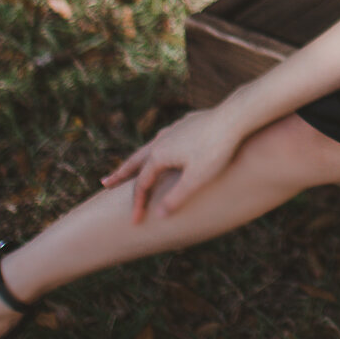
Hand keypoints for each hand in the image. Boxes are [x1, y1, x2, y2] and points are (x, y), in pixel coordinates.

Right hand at [101, 109, 238, 222]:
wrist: (235, 117)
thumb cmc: (217, 150)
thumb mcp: (196, 179)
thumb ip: (177, 197)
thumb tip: (159, 215)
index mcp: (160, 155)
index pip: (142, 184)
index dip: (137, 204)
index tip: (135, 221)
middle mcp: (162, 141)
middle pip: (136, 161)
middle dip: (121, 173)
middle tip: (105, 183)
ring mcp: (174, 130)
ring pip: (150, 148)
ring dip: (138, 159)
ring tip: (131, 165)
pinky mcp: (187, 124)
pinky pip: (166, 139)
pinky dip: (157, 148)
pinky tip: (163, 147)